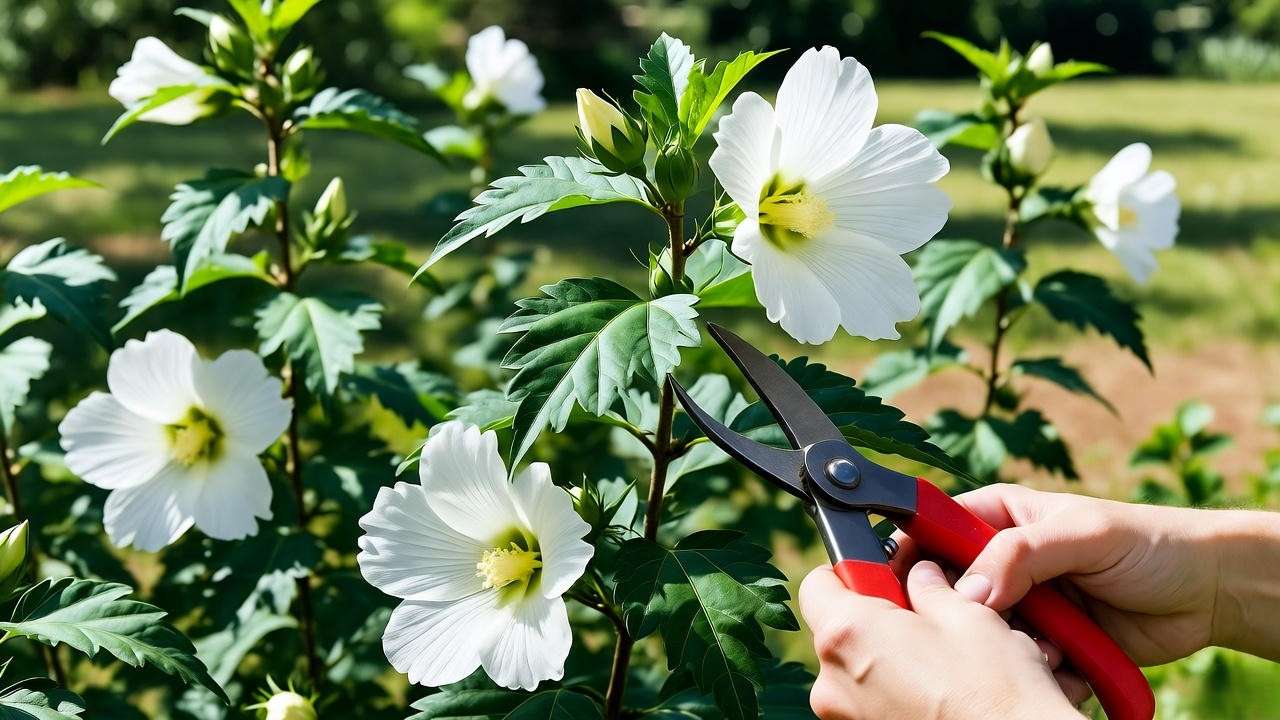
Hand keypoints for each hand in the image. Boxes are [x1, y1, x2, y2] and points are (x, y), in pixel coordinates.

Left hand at [799, 560, 1084, 719]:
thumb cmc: (995, 688)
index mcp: (847, 634)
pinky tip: (940, 689)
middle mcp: (831, 682)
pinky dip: (897, 689)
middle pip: (839, 629)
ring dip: (891, 656)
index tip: (880, 571)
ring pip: (857, 668)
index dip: (850, 570)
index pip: (817, 584)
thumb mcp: (967, 614)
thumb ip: (928, 586)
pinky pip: (871, 701)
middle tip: (924, 613)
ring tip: (942, 658)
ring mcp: (846, 718)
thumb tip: (919, 576)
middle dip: (877, 616)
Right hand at [900, 484, 1256, 664]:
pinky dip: (1034, 668)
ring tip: (1046, 645)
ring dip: (1004, 646)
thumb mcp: (1081, 533)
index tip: (903, 582)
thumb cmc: (1148, 543)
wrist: (1205, 593)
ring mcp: (1022, 604)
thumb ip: (1020, 553)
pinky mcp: (1044, 644)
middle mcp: (1003, 560)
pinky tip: (1065, 662)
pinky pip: (1015, 662)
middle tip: (990, 622)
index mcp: (1000, 515)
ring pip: (980, 633)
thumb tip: (968, 590)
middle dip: (963, 613)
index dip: (912, 553)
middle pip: (949, 589)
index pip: (935, 528)